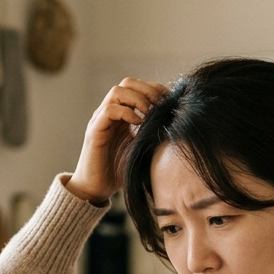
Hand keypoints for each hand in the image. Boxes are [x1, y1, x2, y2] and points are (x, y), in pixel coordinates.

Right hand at [65, 78, 167, 202]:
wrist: (96, 190)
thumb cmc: (119, 172)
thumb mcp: (143, 150)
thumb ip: (154, 135)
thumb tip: (178, 125)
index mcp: (123, 115)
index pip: (139, 88)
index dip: (156, 89)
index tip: (171, 101)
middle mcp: (111, 113)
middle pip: (127, 83)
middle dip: (148, 89)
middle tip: (161, 105)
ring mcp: (101, 120)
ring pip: (117, 91)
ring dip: (137, 99)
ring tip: (149, 113)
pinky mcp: (95, 131)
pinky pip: (109, 110)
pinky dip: (126, 112)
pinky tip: (137, 124)